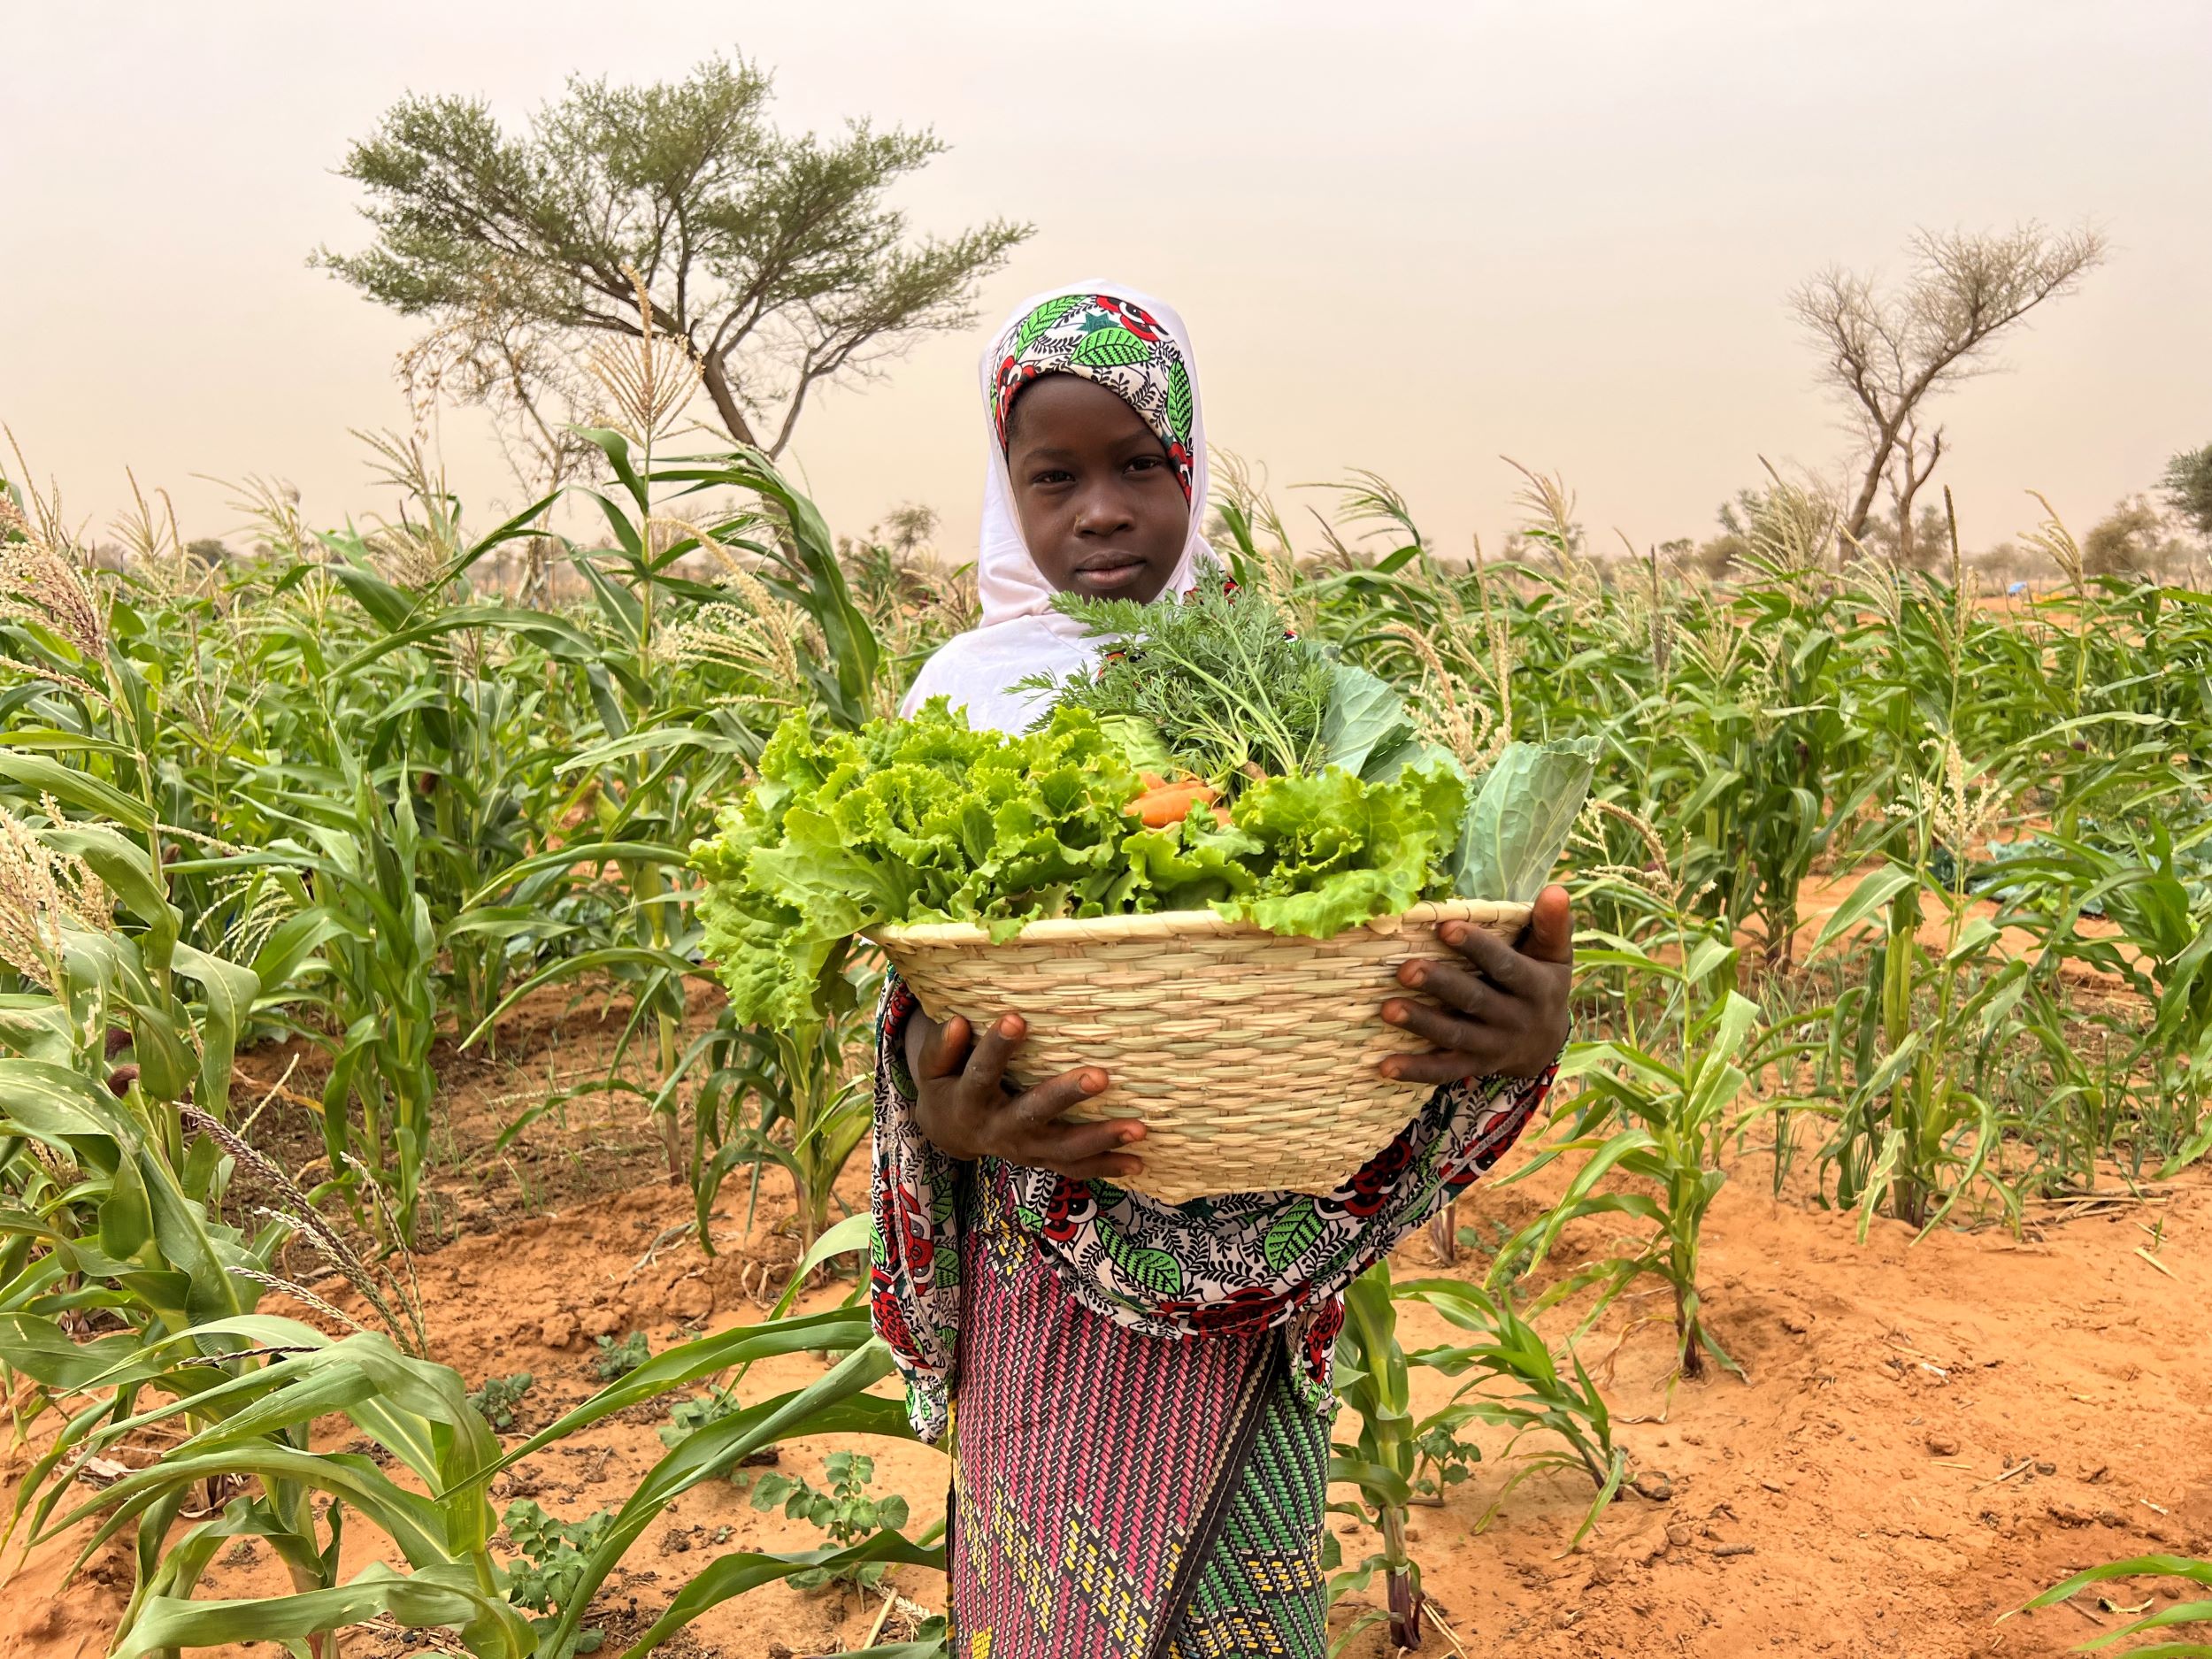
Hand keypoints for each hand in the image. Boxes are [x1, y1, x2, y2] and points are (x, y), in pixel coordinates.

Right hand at [903, 1010, 1147, 1181]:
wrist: (950, 1134)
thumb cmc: (948, 1085)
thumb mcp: (932, 1069)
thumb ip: (942, 1048)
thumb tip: (959, 1022)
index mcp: (969, 1101)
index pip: (982, 1073)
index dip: (997, 1047)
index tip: (1016, 1018)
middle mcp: (999, 1129)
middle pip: (1034, 1114)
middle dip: (1067, 1096)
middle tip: (1100, 1076)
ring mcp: (1024, 1149)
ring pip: (1064, 1149)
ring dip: (1102, 1139)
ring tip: (1139, 1128)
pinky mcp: (1042, 1160)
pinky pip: (1075, 1169)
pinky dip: (1107, 1167)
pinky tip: (1139, 1162)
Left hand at [1378, 884, 1572, 1082]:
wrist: (1545, 1043)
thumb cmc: (1542, 983)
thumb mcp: (1555, 955)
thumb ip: (1551, 925)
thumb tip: (1555, 889)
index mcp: (1534, 986)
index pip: (1504, 965)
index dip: (1476, 947)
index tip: (1444, 927)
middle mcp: (1514, 1019)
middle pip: (1474, 1001)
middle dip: (1439, 984)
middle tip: (1404, 970)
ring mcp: (1492, 1046)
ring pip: (1454, 1036)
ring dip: (1421, 1023)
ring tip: (1387, 1009)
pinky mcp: (1473, 1066)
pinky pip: (1444, 1070)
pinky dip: (1415, 1070)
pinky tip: (1384, 1066)